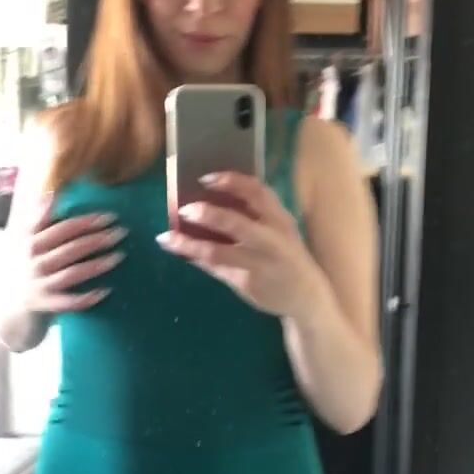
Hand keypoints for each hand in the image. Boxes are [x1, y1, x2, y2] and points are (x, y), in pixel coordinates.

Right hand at [26, 196, 126, 312]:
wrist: (12, 308)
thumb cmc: (27, 269)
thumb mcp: (27, 242)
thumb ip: (39, 219)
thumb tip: (52, 193)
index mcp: (30, 241)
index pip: (60, 227)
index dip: (85, 222)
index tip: (109, 216)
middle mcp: (33, 261)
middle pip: (69, 248)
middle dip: (96, 239)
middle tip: (121, 233)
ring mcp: (39, 284)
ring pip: (71, 273)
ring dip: (96, 265)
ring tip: (119, 256)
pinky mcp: (45, 304)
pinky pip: (68, 302)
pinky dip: (86, 298)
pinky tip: (105, 291)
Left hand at [156, 172, 318, 319]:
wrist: (306, 295)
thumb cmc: (287, 254)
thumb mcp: (280, 229)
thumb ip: (255, 213)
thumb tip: (213, 195)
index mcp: (279, 219)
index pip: (257, 192)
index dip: (231, 182)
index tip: (206, 178)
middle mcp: (270, 240)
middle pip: (236, 223)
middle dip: (208, 214)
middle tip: (184, 209)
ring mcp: (257, 264)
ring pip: (218, 252)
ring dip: (189, 244)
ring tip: (167, 237)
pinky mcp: (246, 283)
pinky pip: (215, 269)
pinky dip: (195, 259)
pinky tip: (179, 252)